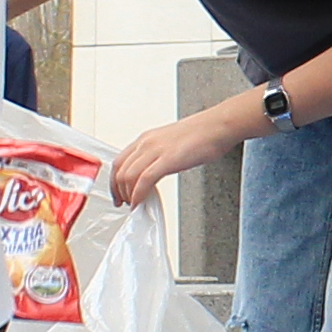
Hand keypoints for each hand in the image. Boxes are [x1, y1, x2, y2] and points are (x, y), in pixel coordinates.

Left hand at [106, 110, 237, 209]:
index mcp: (146, 139)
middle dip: (118, 191)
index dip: (114, 181)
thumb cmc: (201, 134)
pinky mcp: (167, 160)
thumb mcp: (170, 143)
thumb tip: (152, 173)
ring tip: (133, 205)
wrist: (217, 126)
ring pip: (127, 176)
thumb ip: (158, 156)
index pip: (119, 161)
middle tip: (124, 203)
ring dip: (127, 195)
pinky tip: (140, 202)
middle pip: (119, 170)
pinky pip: (143, 181)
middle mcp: (146, 143)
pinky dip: (138, 195)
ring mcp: (155, 151)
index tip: (118, 193)